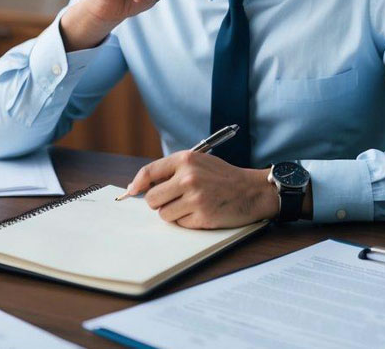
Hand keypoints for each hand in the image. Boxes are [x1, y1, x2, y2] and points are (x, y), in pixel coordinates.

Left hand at [122, 151, 277, 228]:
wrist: (252, 191)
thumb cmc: (223, 177)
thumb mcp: (198, 162)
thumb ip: (172, 170)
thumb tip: (141, 186)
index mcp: (186, 160)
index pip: (149, 172)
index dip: (137, 184)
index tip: (132, 191)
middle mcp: (188, 178)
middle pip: (152, 199)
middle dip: (159, 203)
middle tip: (173, 200)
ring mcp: (195, 198)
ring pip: (164, 214)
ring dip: (173, 213)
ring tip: (190, 205)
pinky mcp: (202, 216)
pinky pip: (180, 224)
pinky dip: (187, 221)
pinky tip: (201, 212)